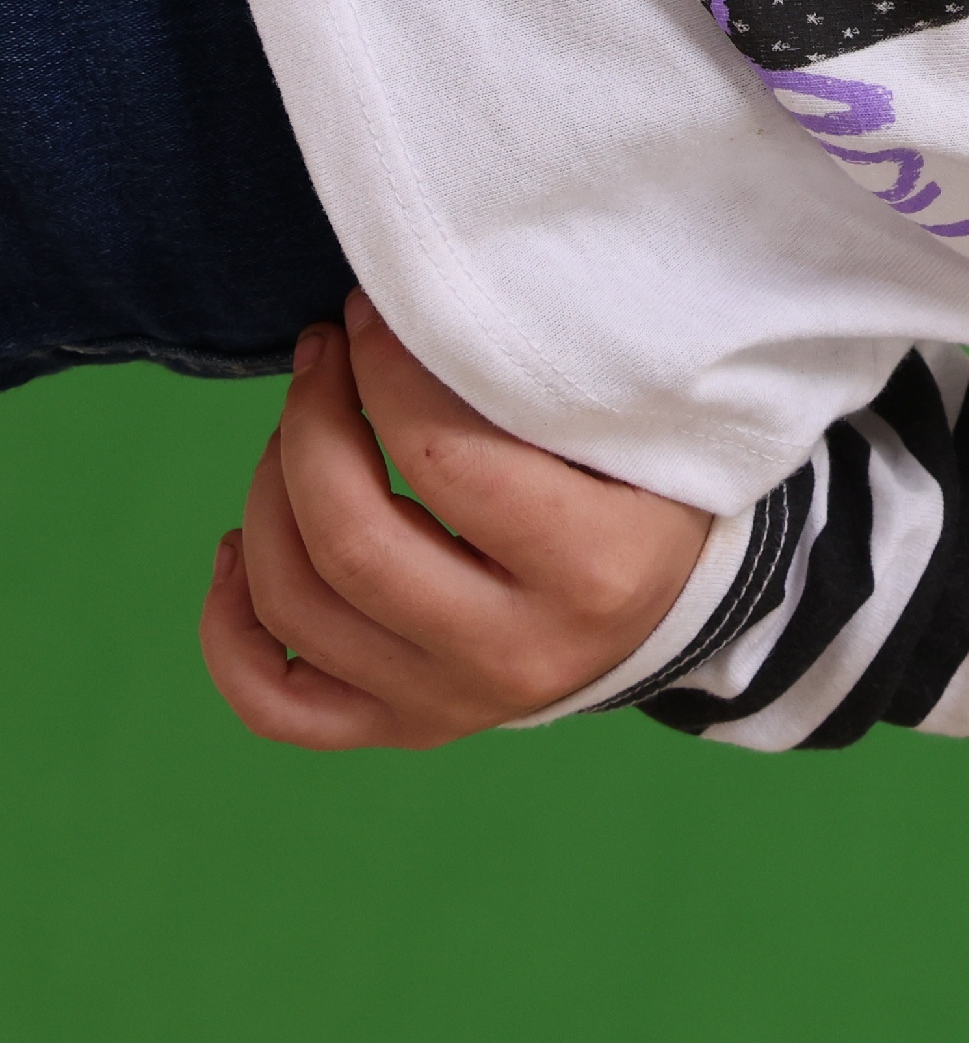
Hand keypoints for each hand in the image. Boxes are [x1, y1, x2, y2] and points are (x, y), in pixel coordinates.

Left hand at [197, 299, 711, 751]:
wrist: (668, 609)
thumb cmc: (645, 492)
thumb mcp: (632, 432)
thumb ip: (532, 386)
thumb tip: (402, 316)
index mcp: (591, 569)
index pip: (444, 461)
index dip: (383, 373)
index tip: (366, 313)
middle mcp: (515, 653)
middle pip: (349, 542)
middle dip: (310, 426)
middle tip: (320, 356)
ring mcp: (450, 704)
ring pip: (295, 608)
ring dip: (266, 498)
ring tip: (289, 434)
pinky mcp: (404, 729)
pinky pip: (274, 703)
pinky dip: (227, 629)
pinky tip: (237, 550)